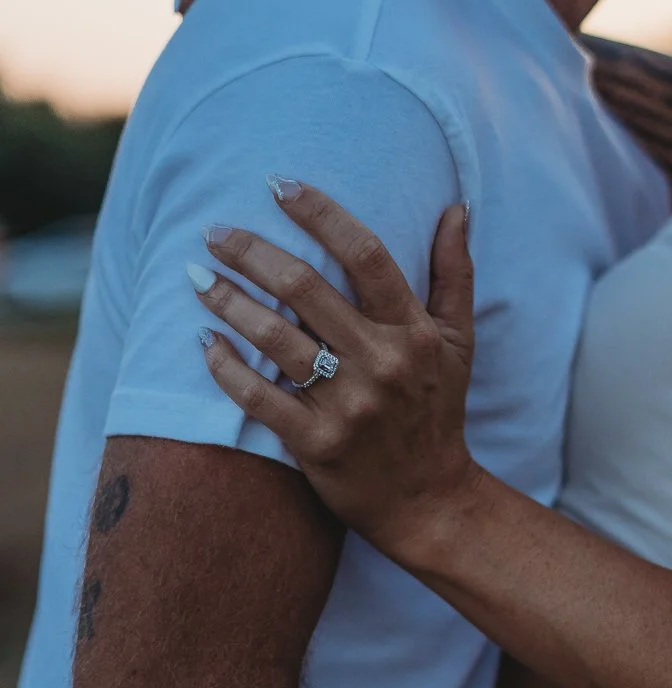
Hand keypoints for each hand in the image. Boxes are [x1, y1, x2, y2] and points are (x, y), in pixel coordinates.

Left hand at [193, 183, 481, 559]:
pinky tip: (204, 342)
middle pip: (306, 288)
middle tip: (213, 230)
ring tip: (196, 277)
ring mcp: (349, 406)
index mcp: (415, 332)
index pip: (365, 255)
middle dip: (252, 252)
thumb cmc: (437, 413)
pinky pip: (258, 397)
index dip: (319, 213)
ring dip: (227, 302)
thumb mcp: (459, 344)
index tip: (278, 184)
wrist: (429, 503)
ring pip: (274, 338)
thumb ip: (455, 273)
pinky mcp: (317, 445)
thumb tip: (456, 206)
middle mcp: (382, 363)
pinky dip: (225, 368)